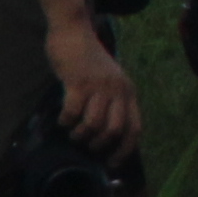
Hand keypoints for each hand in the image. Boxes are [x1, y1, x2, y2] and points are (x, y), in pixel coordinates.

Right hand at [44, 12, 144, 155]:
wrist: (75, 33)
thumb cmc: (89, 61)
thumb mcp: (109, 80)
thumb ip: (112, 101)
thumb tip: (105, 134)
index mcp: (128, 91)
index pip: (135, 128)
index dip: (125, 149)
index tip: (112, 163)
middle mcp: (118, 90)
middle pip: (115, 130)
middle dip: (100, 145)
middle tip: (87, 145)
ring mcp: (99, 86)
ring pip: (94, 124)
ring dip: (81, 135)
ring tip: (73, 133)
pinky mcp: (78, 82)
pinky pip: (73, 112)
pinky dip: (66, 121)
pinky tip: (62, 120)